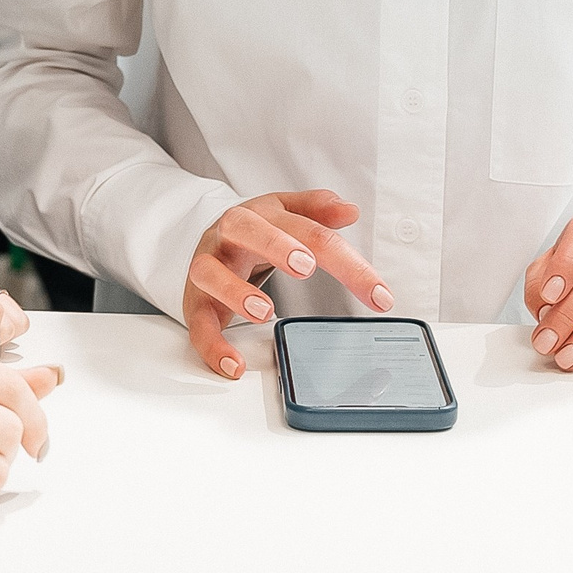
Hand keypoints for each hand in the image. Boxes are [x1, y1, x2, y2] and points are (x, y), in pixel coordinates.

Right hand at [182, 190, 390, 379]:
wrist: (204, 239)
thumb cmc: (254, 229)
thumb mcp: (286, 212)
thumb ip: (317, 210)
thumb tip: (351, 209)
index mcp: (263, 214)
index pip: (310, 231)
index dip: (347, 262)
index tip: (378, 294)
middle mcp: (231, 234)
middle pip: (248, 229)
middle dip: (276, 245)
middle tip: (306, 265)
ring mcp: (209, 265)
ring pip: (211, 272)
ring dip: (236, 292)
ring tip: (265, 311)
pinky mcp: (194, 300)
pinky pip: (197, 322)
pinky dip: (212, 345)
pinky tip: (234, 363)